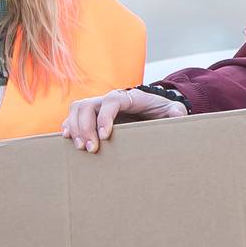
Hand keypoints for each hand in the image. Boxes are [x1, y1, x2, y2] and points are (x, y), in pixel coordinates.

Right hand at [60, 88, 182, 151]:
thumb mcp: (173, 112)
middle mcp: (111, 99)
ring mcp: (99, 106)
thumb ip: (176, 113)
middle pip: (88, 104)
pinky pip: (74, 116)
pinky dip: (69, 126)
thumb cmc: (163, 112)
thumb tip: (178, 116)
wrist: (155, 110)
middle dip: (85, 126)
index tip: (104, 136)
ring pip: (78, 108)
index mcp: (130, 97)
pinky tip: (68, 139)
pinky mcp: (92, 116)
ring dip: (75, 127)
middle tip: (91, 149)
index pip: (111, 101)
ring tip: (81, 148)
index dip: (104, 117)